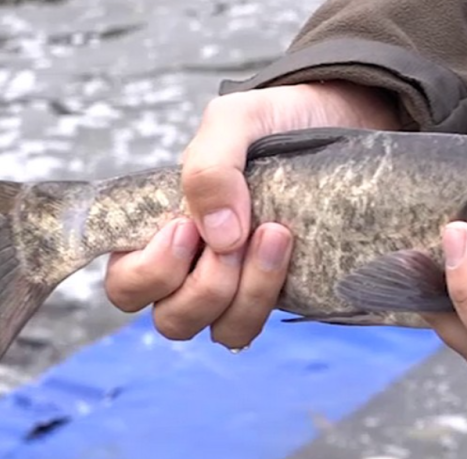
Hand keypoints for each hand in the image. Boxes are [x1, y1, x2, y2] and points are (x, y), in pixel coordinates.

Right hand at [104, 81, 400, 347]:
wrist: (339, 119)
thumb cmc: (273, 121)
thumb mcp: (234, 121)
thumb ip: (209, 167)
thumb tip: (218, 237)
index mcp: (159, 230)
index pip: (126, 283)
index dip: (148, 273)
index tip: (185, 228)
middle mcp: (191, 269)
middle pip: (171, 320)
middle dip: (204, 288)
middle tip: (237, 237)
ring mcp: (235, 288)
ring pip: (220, 331)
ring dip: (246, 294)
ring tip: (276, 234)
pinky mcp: (276, 295)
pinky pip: (259, 325)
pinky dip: (270, 297)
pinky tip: (291, 249)